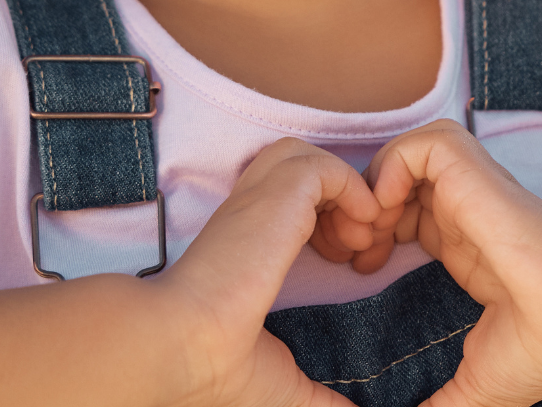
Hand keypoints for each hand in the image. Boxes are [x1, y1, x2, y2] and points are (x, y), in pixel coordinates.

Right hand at [154, 138, 384, 406]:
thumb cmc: (215, 371)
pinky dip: (354, 191)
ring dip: (349, 193)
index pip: (292, 203)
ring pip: (310, 158)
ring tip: (359, 245)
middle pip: (302, 172)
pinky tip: (358, 237)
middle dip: (345, 203)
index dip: (333, 223)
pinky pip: (328, 167)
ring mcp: (258, 197)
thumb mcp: (284, 383)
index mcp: (247, 243)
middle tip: (361, 252)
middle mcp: (249, 213)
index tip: (351, 266)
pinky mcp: (276, 191)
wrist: (181, 349)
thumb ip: (322, 399)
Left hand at [358, 120, 541, 406]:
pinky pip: (422, 143)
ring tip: (371, 233)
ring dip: (375, 184)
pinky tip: (388, 213)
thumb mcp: (475, 384)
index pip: (406, 216)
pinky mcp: (474, 174)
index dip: (374, 234)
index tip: (360, 273)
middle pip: (397, 181)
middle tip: (352, 253)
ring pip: (407, 153)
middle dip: (363, 209)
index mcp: (466, 247)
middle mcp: (466, 212)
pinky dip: (393, 166)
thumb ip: (435, 406)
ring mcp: (471, 190)